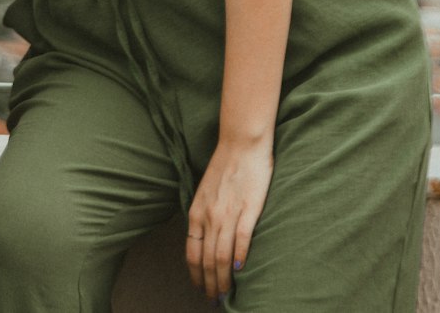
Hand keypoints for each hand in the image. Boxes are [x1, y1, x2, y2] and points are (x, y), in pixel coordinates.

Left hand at [185, 138, 272, 300]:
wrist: (241, 143)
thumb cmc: (225, 166)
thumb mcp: (205, 192)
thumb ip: (204, 215)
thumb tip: (205, 239)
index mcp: (197, 211)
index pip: (192, 252)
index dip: (196, 274)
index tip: (200, 288)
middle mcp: (209, 216)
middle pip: (207, 260)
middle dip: (210, 283)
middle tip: (214, 299)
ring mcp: (228, 213)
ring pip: (222, 256)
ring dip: (224, 278)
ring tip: (227, 293)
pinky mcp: (247, 209)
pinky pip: (241, 239)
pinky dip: (240, 257)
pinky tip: (241, 269)